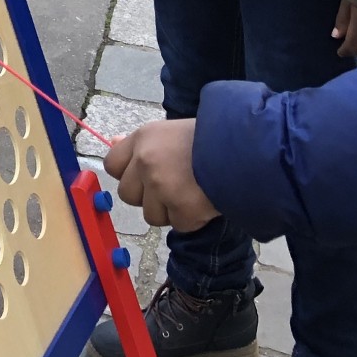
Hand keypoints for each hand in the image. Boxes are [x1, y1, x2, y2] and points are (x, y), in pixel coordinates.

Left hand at [103, 120, 218, 231]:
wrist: (245, 151)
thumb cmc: (208, 138)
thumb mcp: (169, 131)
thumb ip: (142, 142)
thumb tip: (113, 141)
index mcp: (142, 139)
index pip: (111, 164)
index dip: (127, 174)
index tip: (143, 177)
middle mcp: (146, 162)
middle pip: (127, 195)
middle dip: (147, 196)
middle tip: (172, 187)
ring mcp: (162, 187)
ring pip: (151, 215)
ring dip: (169, 211)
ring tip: (190, 193)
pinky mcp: (181, 210)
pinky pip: (178, 224)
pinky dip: (192, 219)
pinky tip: (204, 201)